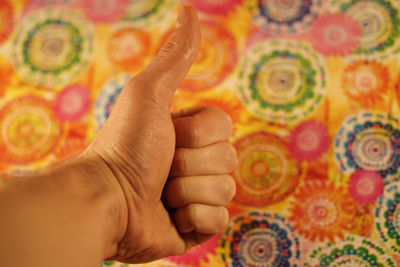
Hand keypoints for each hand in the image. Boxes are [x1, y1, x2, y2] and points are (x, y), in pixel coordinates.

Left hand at [84, 6, 236, 262]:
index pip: (224, 130)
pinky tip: (169, 216)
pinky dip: (193, 218)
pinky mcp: (195, 228)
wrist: (105, 199)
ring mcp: (197, 197)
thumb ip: (175, 57)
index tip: (167, 138)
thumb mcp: (149, 94)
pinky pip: (219, 221)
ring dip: (187, 192)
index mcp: (190, 135)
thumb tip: (189, 11)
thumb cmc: (125, 145)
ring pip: (225, 191)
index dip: (198, 134)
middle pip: (228, 160)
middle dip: (190, 164)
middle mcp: (196, 163)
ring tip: (159, 194)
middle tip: (161, 168)